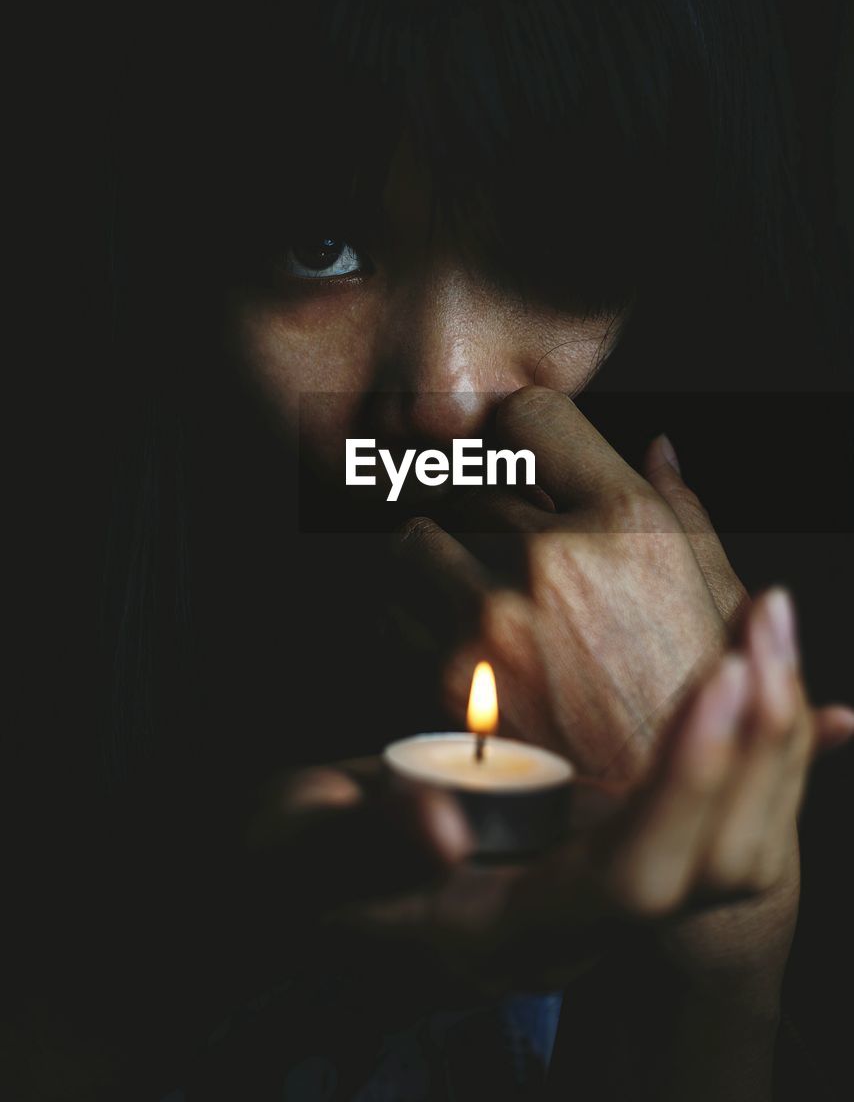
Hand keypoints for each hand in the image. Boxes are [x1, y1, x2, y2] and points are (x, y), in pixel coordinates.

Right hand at [236, 608, 852, 1014]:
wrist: (307, 897)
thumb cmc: (294, 871)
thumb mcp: (299, 853)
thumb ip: (360, 839)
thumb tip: (439, 826)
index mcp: (507, 931)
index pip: (630, 878)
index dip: (684, 786)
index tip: (720, 679)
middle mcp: (573, 927)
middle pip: (709, 869)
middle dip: (752, 749)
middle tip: (763, 630)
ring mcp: (598, 894)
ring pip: (730, 847)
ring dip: (766, 739)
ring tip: (770, 627)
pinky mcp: (606, 850)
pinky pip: (717, 819)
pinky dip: (762, 752)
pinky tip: (798, 685)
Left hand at [388, 385, 744, 782]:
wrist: (661, 815)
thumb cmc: (695, 697)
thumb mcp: (715, 590)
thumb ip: (682, 506)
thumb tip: (657, 444)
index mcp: (624, 521)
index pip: (529, 413)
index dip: (522, 434)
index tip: (520, 460)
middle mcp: (552, 555)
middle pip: (468, 481)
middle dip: (483, 512)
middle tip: (505, 552)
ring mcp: (494, 615)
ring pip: (414, 539)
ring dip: (433, 560)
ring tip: (467, 592)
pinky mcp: (449, 676)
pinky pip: (393, 611)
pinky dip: (412, 620)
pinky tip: (454, 643)